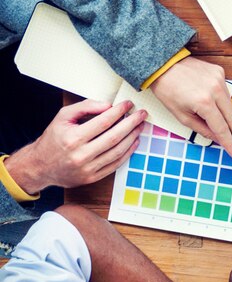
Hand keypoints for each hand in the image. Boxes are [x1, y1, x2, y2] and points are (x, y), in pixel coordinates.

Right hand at [5, 99, 145, 191]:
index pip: (104, 122)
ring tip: (140, 126)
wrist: (40, 166)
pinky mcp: (92, 178)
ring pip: (117, 151)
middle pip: (114, 137)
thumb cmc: (53, 138)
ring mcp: (87, 169)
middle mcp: (80, 155)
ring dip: (132, 137)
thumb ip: (85, 107)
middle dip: (131, 123)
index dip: (119, 111)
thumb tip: (108, 105)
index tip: (128, 104)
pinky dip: (127, 152)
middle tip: (142, 114)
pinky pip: (115, 164)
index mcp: (72, 138)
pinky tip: (133, 142)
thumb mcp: (63, 117)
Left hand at [150, 57, 231, 155]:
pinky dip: (222, 100)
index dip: (229, 142)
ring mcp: (219, 79)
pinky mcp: (220, 72)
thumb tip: (216, 137)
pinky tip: (213, 101)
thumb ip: (201, 128)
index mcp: (203, 103)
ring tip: (228, 126)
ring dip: (229, 116)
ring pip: (230, 104)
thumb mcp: (180, 115)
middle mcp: (215, 90)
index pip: (221, 128)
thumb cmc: (168, 90)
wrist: (163, 65)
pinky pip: (225, 91)